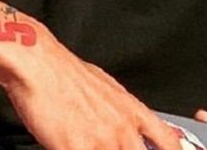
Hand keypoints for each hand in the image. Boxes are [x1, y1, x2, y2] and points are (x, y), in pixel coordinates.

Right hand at [0, 24, 182, 149]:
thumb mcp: (105, 87)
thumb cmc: (64, 72)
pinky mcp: (76, 148)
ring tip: (89, 145)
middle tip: (110, 146)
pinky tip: (70, 147)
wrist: (38, 65)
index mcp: (132, 111)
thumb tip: (123, 122)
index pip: (168, 141)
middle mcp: (122, 128)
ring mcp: (101, 141)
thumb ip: (120, 110)